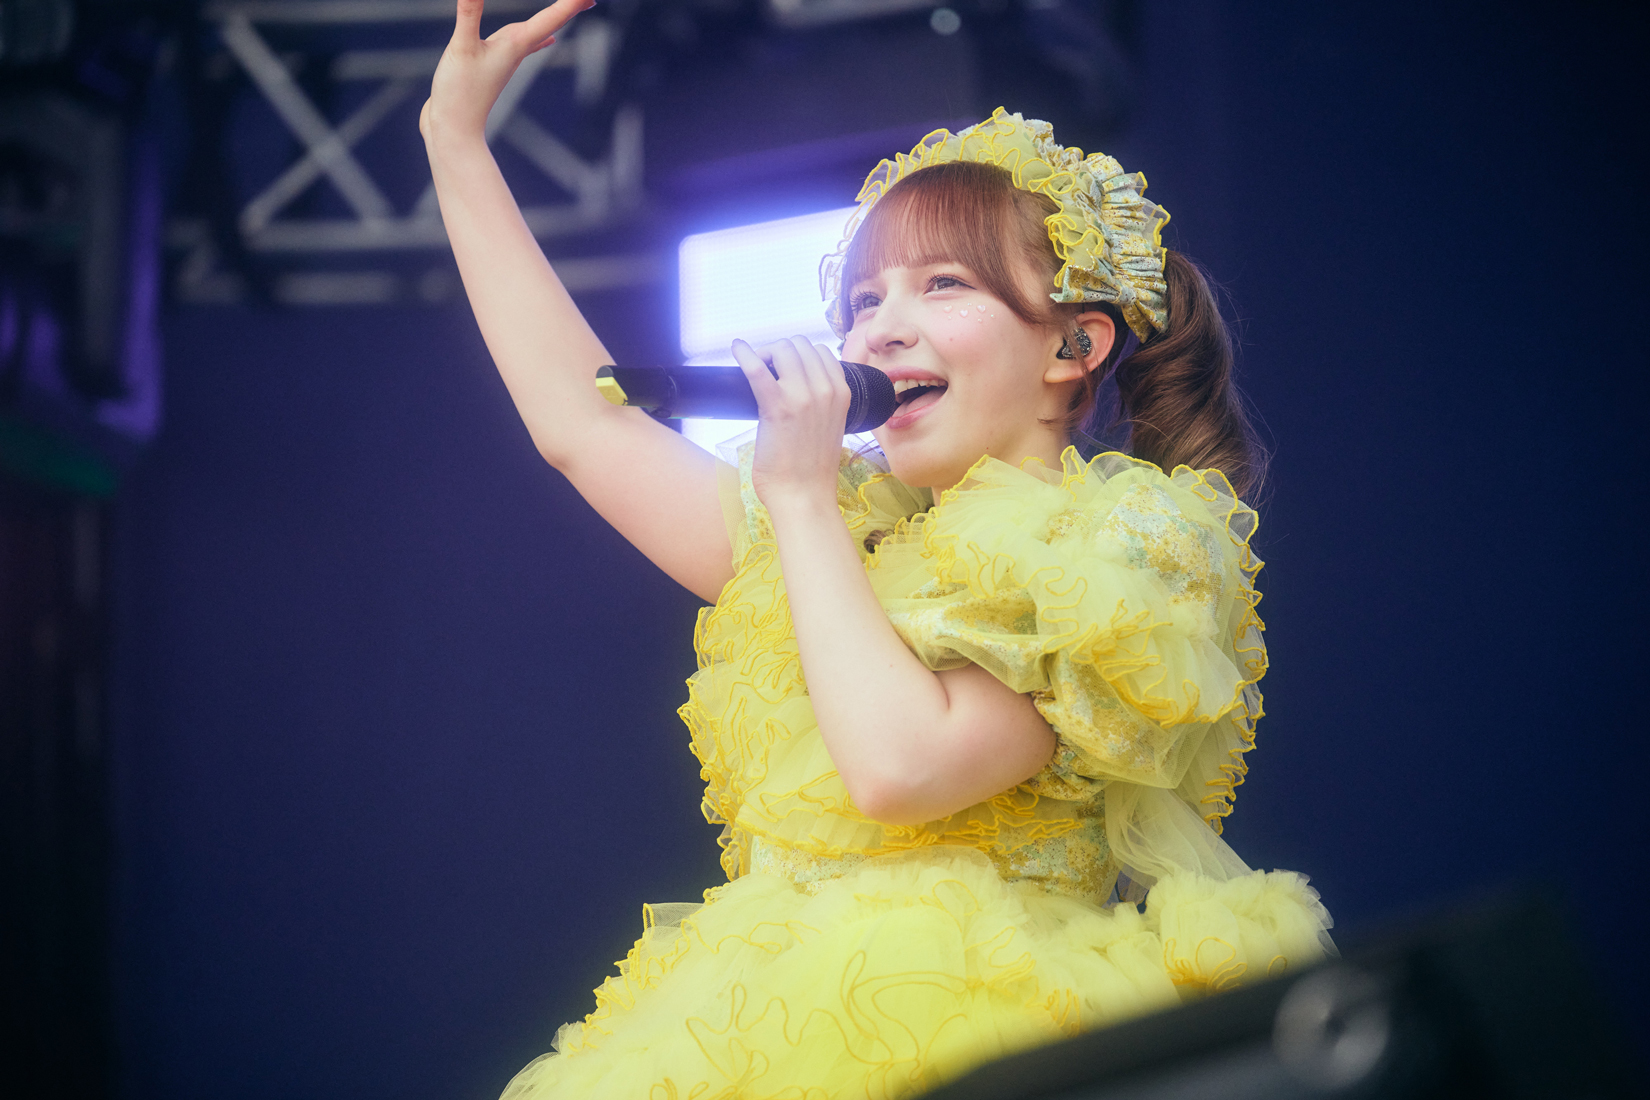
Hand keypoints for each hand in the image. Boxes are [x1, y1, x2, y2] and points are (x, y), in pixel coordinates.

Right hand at [420, 0, 593, 143]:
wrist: (454, 130)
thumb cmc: (460, 93)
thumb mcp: (462, 47)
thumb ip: (469, 14)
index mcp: (516, 44)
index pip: (554, 16)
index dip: (574, 2)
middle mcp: (517, 50)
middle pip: (552, 21)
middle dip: (571, 6)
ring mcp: (508, 59)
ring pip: (538, 31)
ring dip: (555, 16)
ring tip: (571, 6)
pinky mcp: (496, 66)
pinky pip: (525, 45)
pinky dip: (539, 37)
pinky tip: (549, 40)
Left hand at [733, 337, 851, 512]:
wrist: (804, 496)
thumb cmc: (811, 468)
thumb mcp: (830, 426)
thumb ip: (822, 403)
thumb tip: (799, 387)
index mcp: (842, 393)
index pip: (821, 351)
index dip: (800, 354)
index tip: (785, 368)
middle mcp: (826, 390)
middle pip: (800, 345)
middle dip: (780, 351)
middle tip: (767, 370)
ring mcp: (802, 396)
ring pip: (782, 348)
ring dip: (766, 353)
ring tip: (756, 369)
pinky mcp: (777, 406)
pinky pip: (757, 368)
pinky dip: (745, 353)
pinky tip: (737, 349)